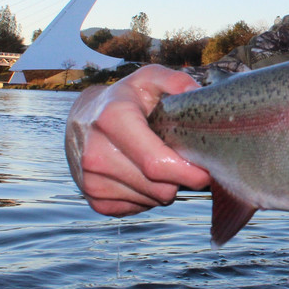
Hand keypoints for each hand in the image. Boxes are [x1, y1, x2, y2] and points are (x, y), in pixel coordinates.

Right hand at [64, 64, 210, 215]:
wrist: (83, 118)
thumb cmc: (124, 99)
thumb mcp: (148, 79)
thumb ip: (176, 81)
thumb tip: (196, 94)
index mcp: (113, 120)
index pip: (158, 163)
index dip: (189, 172)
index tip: (206, 170)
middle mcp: (97, 154)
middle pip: (160, 188)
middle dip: (181, 180)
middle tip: (183, 161)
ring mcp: (92, 181)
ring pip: (152, 201)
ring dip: (164, 188)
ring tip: (158, 163)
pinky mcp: (94, 200)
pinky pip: (138, 209)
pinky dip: (148, 197)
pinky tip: (143, 175)